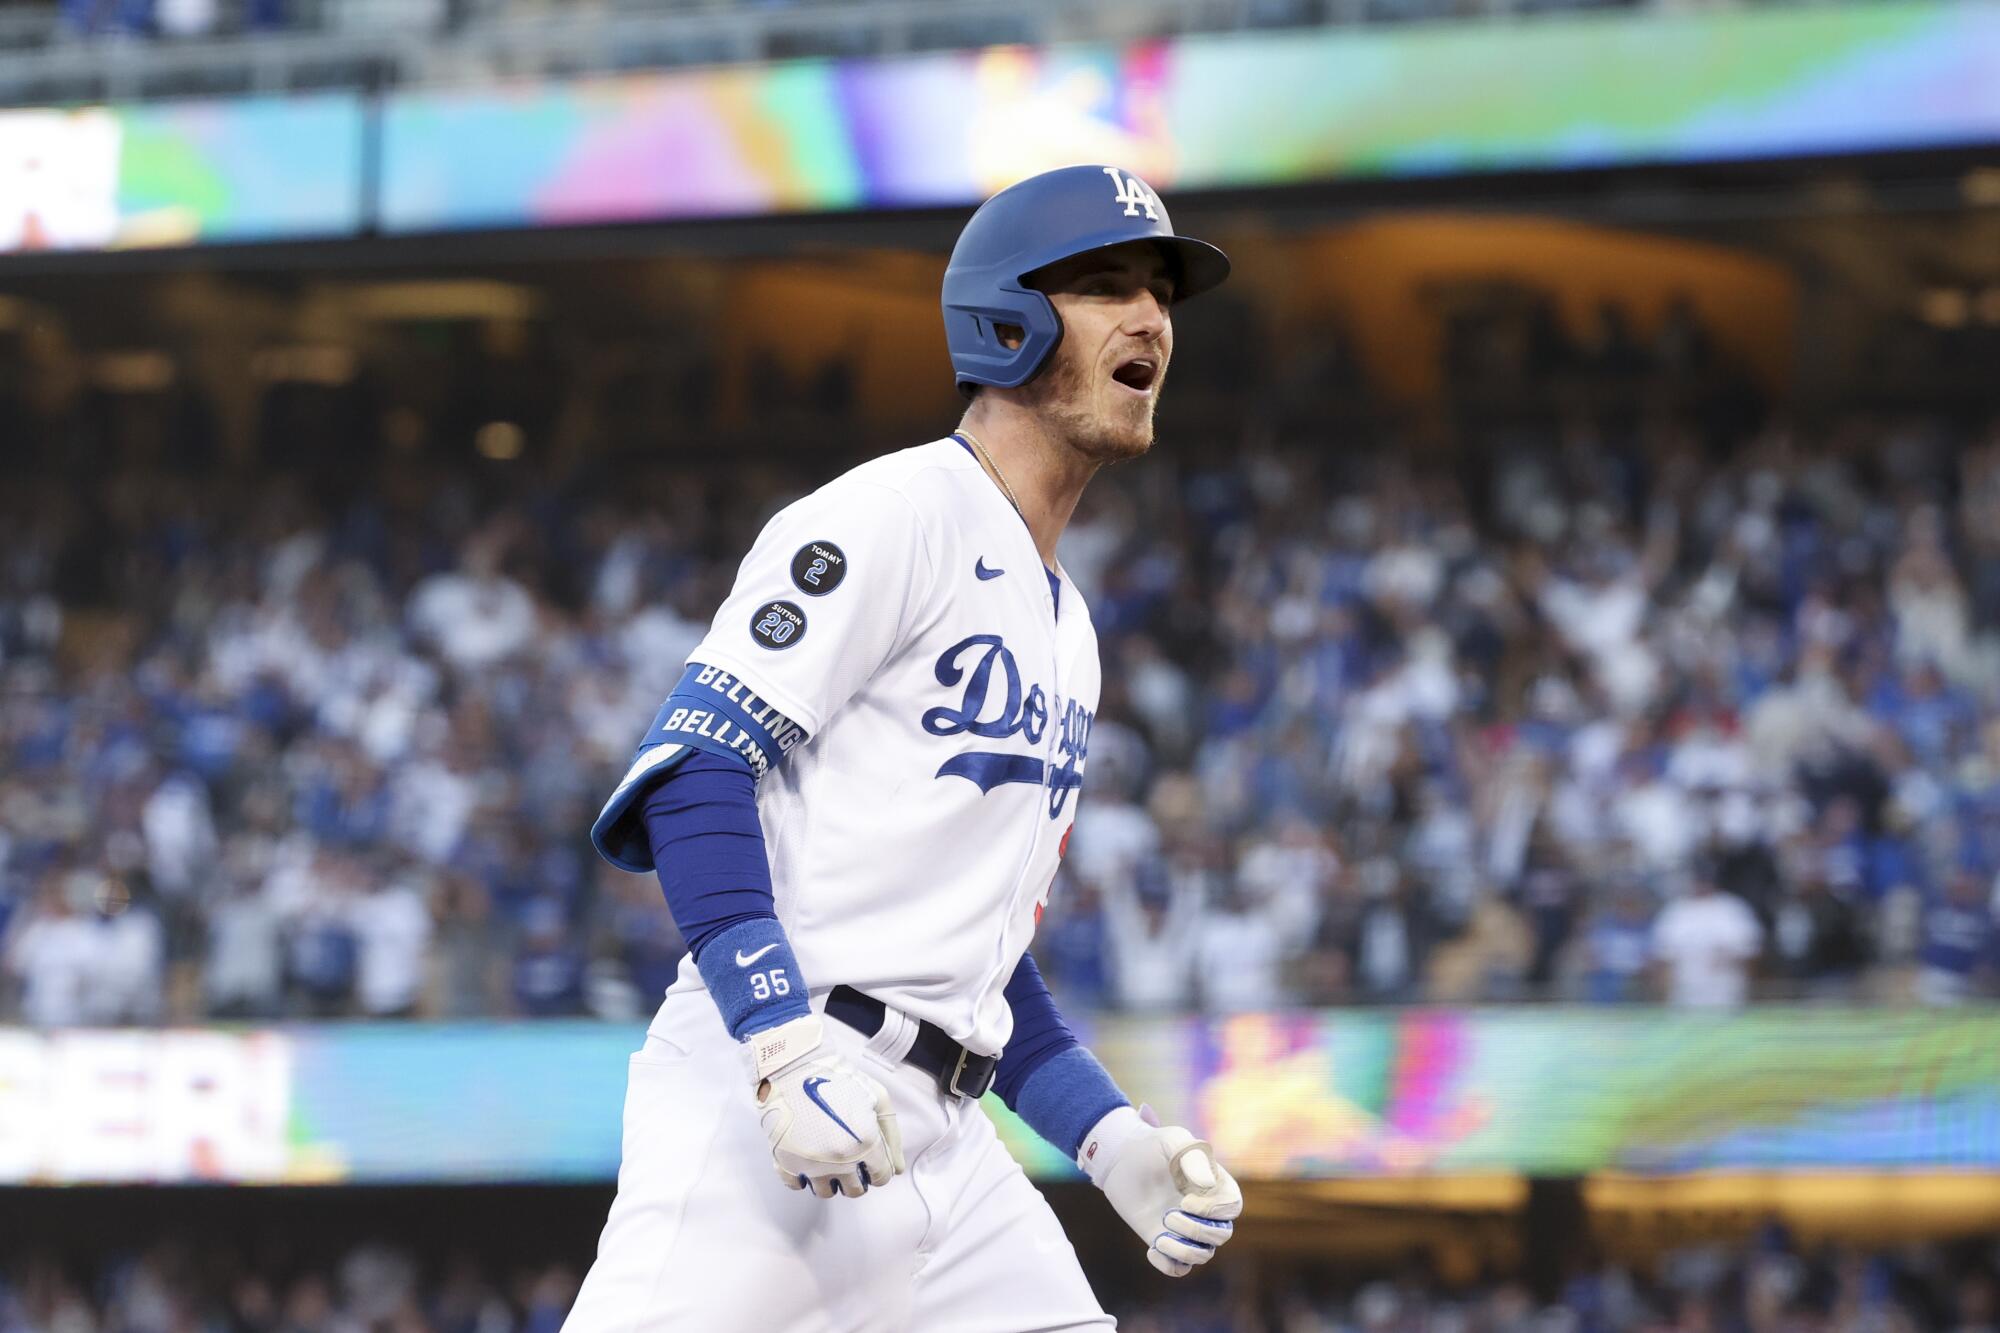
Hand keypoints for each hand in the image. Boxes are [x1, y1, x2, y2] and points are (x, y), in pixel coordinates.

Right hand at [746, 1014, 904, 1197]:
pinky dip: (803, 1178)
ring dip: (831, 1181)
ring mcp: (810, 1164)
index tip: (872, 1161)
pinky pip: (796, 1185)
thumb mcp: (878, 1098)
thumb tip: (897, 1169)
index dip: (879, 1169)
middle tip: (852, 1160)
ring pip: (826, 1192)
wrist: (796, 1066)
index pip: (881, 1178)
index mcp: (865, 1145)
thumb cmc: (839, 1078)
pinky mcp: (786, 1162)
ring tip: (829, 1161)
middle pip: (855, 1190)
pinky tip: (807, 1161)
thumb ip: (892, 1136)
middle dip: (858, 1177)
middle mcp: (839, 1161)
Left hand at [1081, 1104, 1240, 1275]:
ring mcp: (1186, 1228)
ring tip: (1160, 1238)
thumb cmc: (1154, 1146)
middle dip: (1196, 1231)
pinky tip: (1151, 1248)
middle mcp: (1205, 1210)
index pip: (1232, 1206)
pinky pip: (1177, 1267)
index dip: (1214, 1210)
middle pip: (1221, 1236)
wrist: (1122, 1158)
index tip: (1186, 1200)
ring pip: (1202, 1255)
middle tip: (1169, 1216)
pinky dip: (1167, 1265)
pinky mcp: (1165, 1240)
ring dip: (1184, 1252)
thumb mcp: (1173, 1141)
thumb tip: (1206, 1185)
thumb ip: (1192, 1158)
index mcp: (1215, 1185)